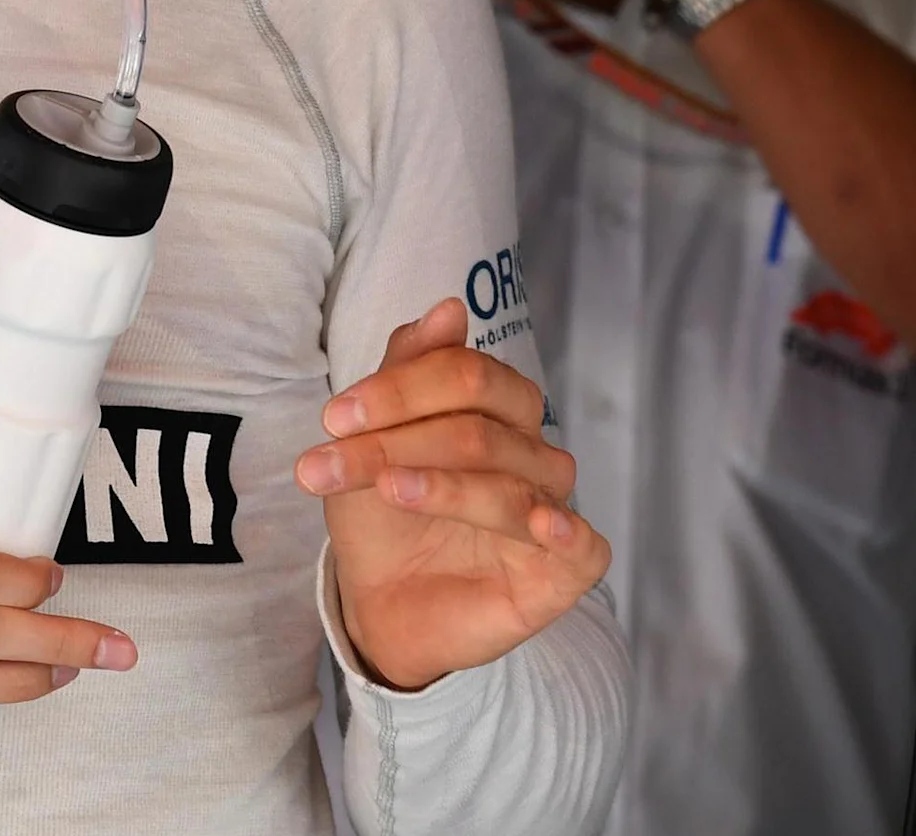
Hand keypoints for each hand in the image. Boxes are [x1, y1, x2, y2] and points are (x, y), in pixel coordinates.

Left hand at [292, 298, 611, 691]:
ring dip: (442, 483)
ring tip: (388, 488)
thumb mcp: (375, 442)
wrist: (382, 608)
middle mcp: (532, 453)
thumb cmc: (386, 517)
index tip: (333, 417)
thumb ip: (408, 372)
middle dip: (403, 436)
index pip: (465, 374)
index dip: (399, 389)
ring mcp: (552, 510)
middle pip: (482, 424)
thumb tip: (449, 308)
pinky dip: (564, 530)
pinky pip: (582, 545)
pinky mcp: (566, 570)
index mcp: (499, 410)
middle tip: (334, 458)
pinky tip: (538, 524)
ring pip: (509, 482)